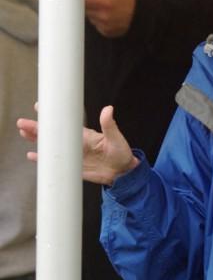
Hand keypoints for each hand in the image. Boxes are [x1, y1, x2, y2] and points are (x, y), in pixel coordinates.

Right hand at [17, 105, 138, 185]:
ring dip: (37, 140)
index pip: (65, 122)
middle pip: (52, 134)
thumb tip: (108, 109)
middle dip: (37, 128)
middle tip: (22, 123)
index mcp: (83, 134)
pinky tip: (32, 155)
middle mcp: (75, 143)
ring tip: (23, 133)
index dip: (52, 115)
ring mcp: (72, 155)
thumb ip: (109, 125)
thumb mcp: (116, 138)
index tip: (40, 106)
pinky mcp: (72, 168)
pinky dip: (43, 159)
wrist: (123, 173)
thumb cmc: (121, 153)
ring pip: (50, 146)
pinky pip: (54, 163)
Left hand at [84, 0, 135, 37]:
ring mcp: (105, 26)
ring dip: (93, 13)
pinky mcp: (107, 33)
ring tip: (104, 8)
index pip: (83, 1)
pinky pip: (96, 26)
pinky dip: (99, 21)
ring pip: (90, 18)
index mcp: (104, 3)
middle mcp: (104, 16)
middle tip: (96, 0)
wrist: (141, 13)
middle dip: (88, 5)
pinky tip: (107, 16)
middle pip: (85, 10)